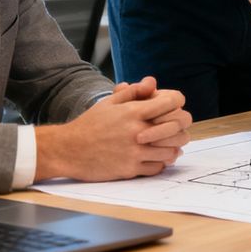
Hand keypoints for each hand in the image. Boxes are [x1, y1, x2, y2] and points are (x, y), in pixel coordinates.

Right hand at [36, 80, 190, 181]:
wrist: (68, 149)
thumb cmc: (90, 124)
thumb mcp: (109, 102)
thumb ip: (133, 92)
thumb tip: (152, 82)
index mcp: (132, 111)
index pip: (171, 102)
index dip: (177, 101)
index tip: (175, 105)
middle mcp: (136, 131)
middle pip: (177, 127)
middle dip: (182, 125)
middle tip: (181, 127)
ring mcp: (134, 152)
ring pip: (171, 150)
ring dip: (174, 146)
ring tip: (172, 144)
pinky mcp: (130, 169)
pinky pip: (157, 167)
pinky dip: (162, 162)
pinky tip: (159, 157)